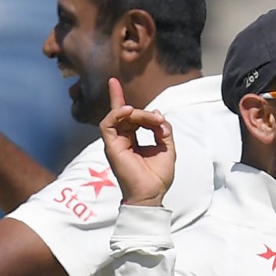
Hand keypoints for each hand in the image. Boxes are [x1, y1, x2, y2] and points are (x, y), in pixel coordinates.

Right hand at [99, 79, 174, 206]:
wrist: (151, 194)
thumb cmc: (158, 176)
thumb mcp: (167, 148)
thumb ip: (163, 130)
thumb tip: (157, 114)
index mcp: (132, 140)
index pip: (126, 116)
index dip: (119, 98)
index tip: (114, 82)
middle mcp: (121, 140)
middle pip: (125, 114)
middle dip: (142, 111)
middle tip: (158, 118)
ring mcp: (115, 143)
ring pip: (119, 116)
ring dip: (134, 112)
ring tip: (147, 117)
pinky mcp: (111, 147)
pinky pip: (108, 124)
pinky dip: (117, 114)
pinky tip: (129, 111)